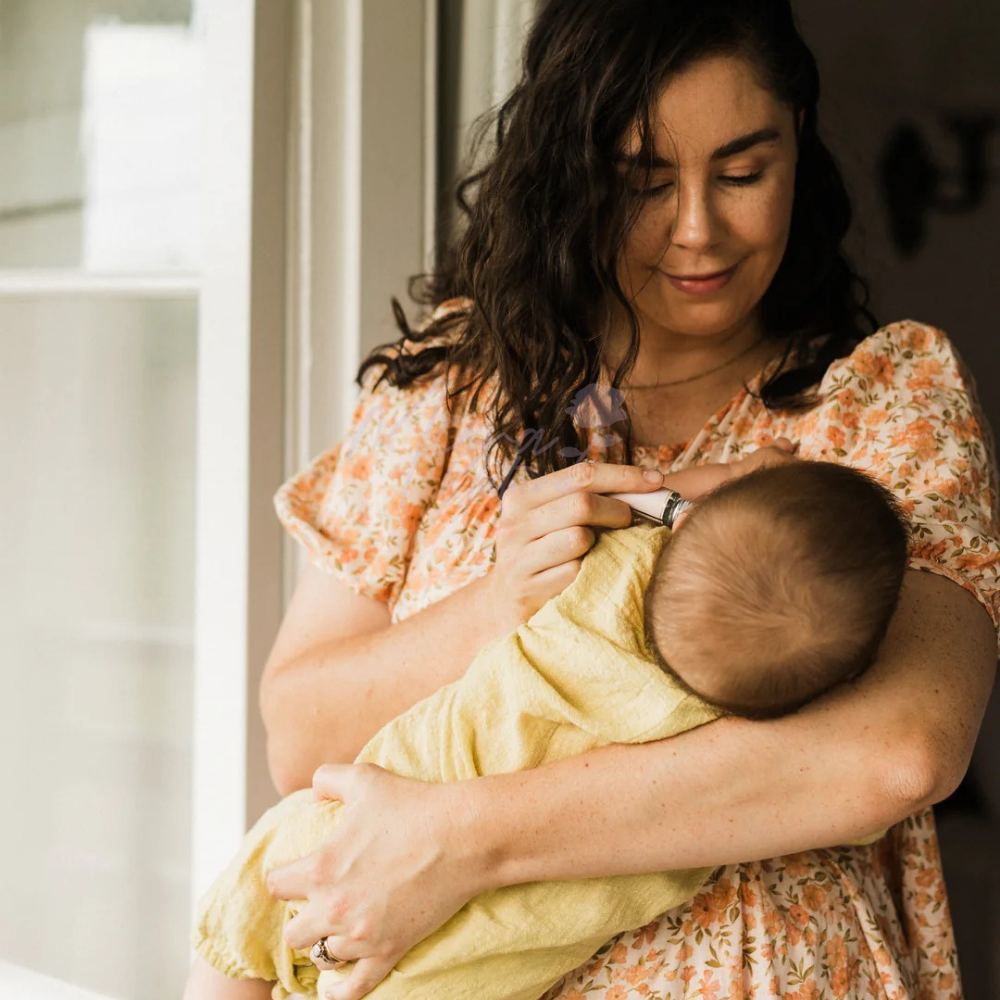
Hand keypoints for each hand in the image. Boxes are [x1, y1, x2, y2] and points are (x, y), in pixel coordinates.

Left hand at [266, 763, 482, 999]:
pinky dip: (339, 991)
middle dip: (303, 916)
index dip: (284, 878)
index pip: (276, 885)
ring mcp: (361, 936)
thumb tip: (311, 790)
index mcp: (320, 868)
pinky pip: (352, 989)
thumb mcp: (364, 778)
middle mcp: (333, 908)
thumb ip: (327, 778)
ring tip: (339, 930)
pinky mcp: (389, 951)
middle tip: (321, 903)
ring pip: (323, 956)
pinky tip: (332, 988)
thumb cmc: (413, 804)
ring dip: (328, 942)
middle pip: (293, 932)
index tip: (295, 875)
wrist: (463, 835)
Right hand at [488, 461, 666, 633]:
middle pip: (582, 504)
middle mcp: (514, 523)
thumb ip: (581, 498)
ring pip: (579, 538)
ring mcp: (517, 557)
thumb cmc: (541, 554)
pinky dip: (589, 572)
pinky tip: (587, 575)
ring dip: (601, 544)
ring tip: (601, 549)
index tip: (656, 480)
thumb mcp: (549, 519)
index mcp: (521, 496)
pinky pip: (574, 572)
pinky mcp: (526, 588)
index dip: (623, 475)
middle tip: (631, 520)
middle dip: (618, 510)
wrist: (503, 602)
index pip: (580, 474)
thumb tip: (644, 484)